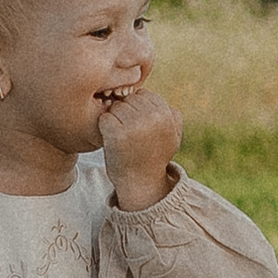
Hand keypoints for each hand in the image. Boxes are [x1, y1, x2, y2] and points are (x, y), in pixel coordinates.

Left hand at [97, 86, 181, 206]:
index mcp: (166, 114)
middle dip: (126, 113)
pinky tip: (112, 141)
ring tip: (123, 138)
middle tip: (130, 134)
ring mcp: (133, 125)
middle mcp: (152, 117)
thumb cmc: (155, 157)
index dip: (137, 109)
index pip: (143, 95)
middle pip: (128, 99)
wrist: (141, 183)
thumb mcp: (173, 136)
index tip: (138, 126)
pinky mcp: (116, 134)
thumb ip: (172, 115)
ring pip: (115, 107)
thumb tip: (162, 100)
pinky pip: (104, 118)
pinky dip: (104, 129)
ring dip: (115, 120)